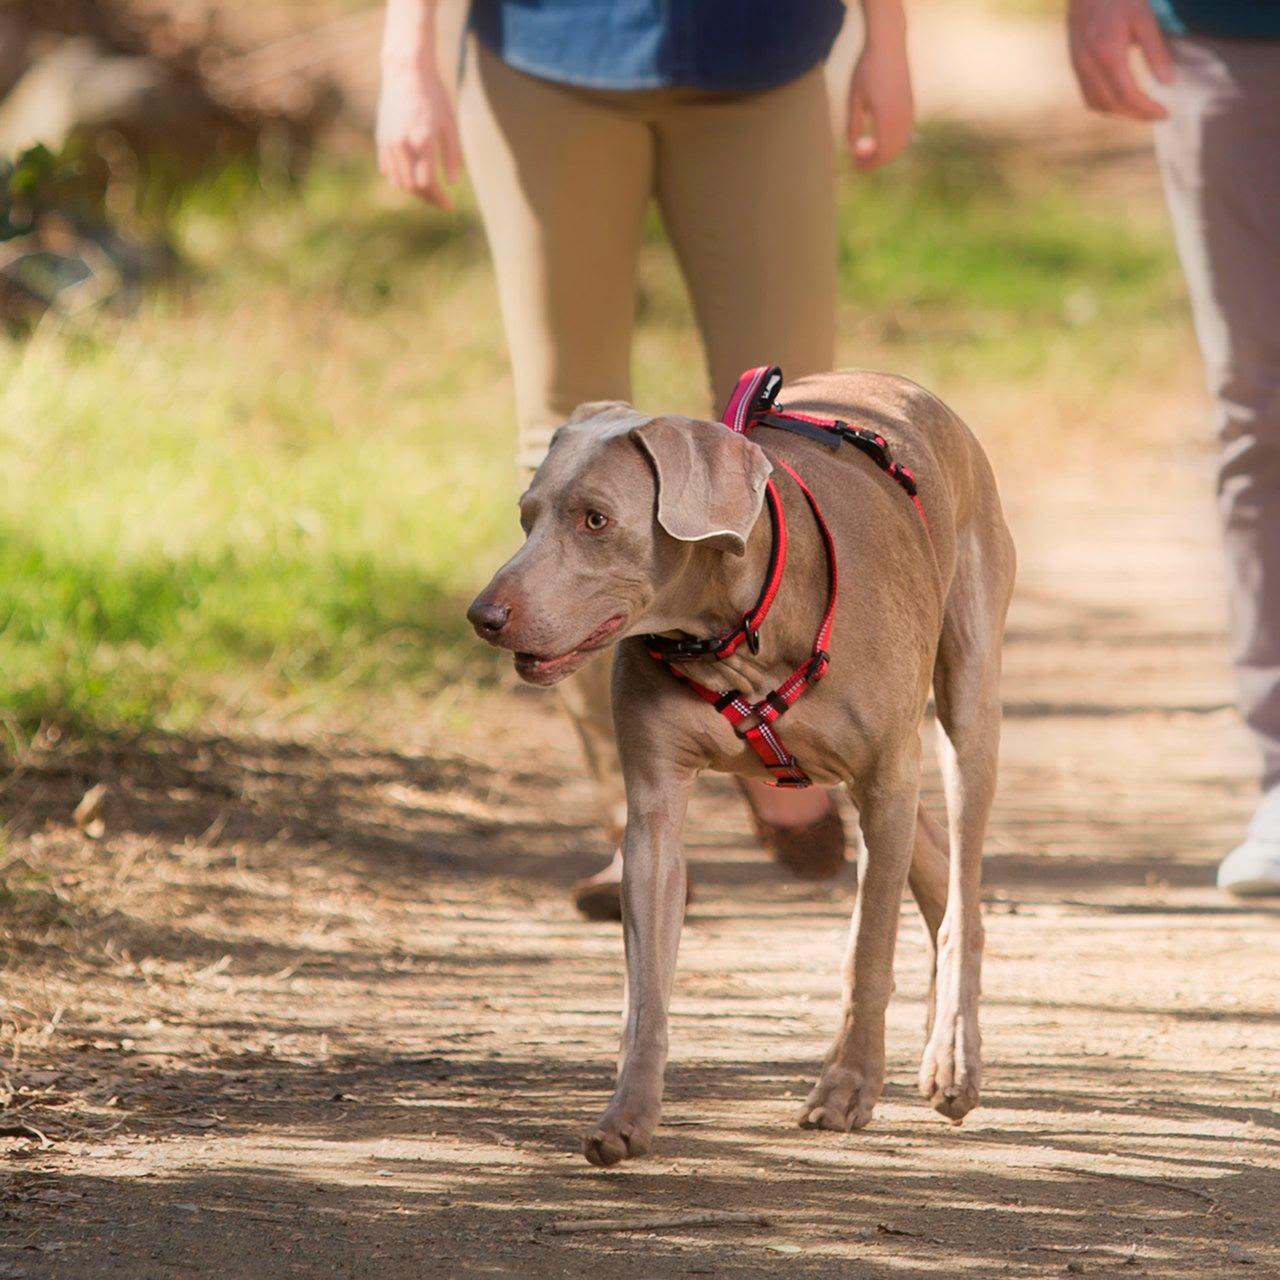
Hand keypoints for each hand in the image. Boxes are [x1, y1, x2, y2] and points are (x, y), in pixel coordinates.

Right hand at [376, 62, 461, 206]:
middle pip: (413, 187)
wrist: (406, 71)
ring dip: (414, 191)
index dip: (439, 199)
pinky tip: (411, 179)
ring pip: (398, 181)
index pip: (428, 183)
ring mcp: (389, 142)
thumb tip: (453, 183)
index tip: (449, 206)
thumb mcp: (450, 124)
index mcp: (423, 141)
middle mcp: (402, 144)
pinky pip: (387, 169)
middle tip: (441, 202)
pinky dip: (399, 178)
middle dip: (428, 199)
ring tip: (428, 192)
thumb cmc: (433, 96)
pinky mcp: (381, 138)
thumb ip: (453, 155)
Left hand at [848, 30, 914, 169]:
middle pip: (892, 152)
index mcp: (886, 117)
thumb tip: (852, 150)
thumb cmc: (867, 70)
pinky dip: (892, 141)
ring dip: (885, 152)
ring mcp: (909, 111)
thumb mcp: (853, 100)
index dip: (868, 164)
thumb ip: (852, 126)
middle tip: (859, 163)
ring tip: (867, 150)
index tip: (855, 167)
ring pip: (900, 143)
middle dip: (876, 161)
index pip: (881, 153)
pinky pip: (904, 132)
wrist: (888, 45)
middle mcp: (902, 117)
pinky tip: (878, 137)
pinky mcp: (912, 105)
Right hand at [1067, 0, 1173, 120]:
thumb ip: (1156, 50)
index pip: (1127, 94)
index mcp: (1108, 55)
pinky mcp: (1075, 66)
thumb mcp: (1144, 17)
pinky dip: (1106, 104)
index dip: (1146, 108)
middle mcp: (1089, 67)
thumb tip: (1168, 82)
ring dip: (1120, 113)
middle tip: (1157, 115)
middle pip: (1112, 105)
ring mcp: (1078, 68)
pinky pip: (1088, 96)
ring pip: (1097, 105)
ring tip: (1141, 109)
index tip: (1164, 113)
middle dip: (1136, 114)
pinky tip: (1121, 99)